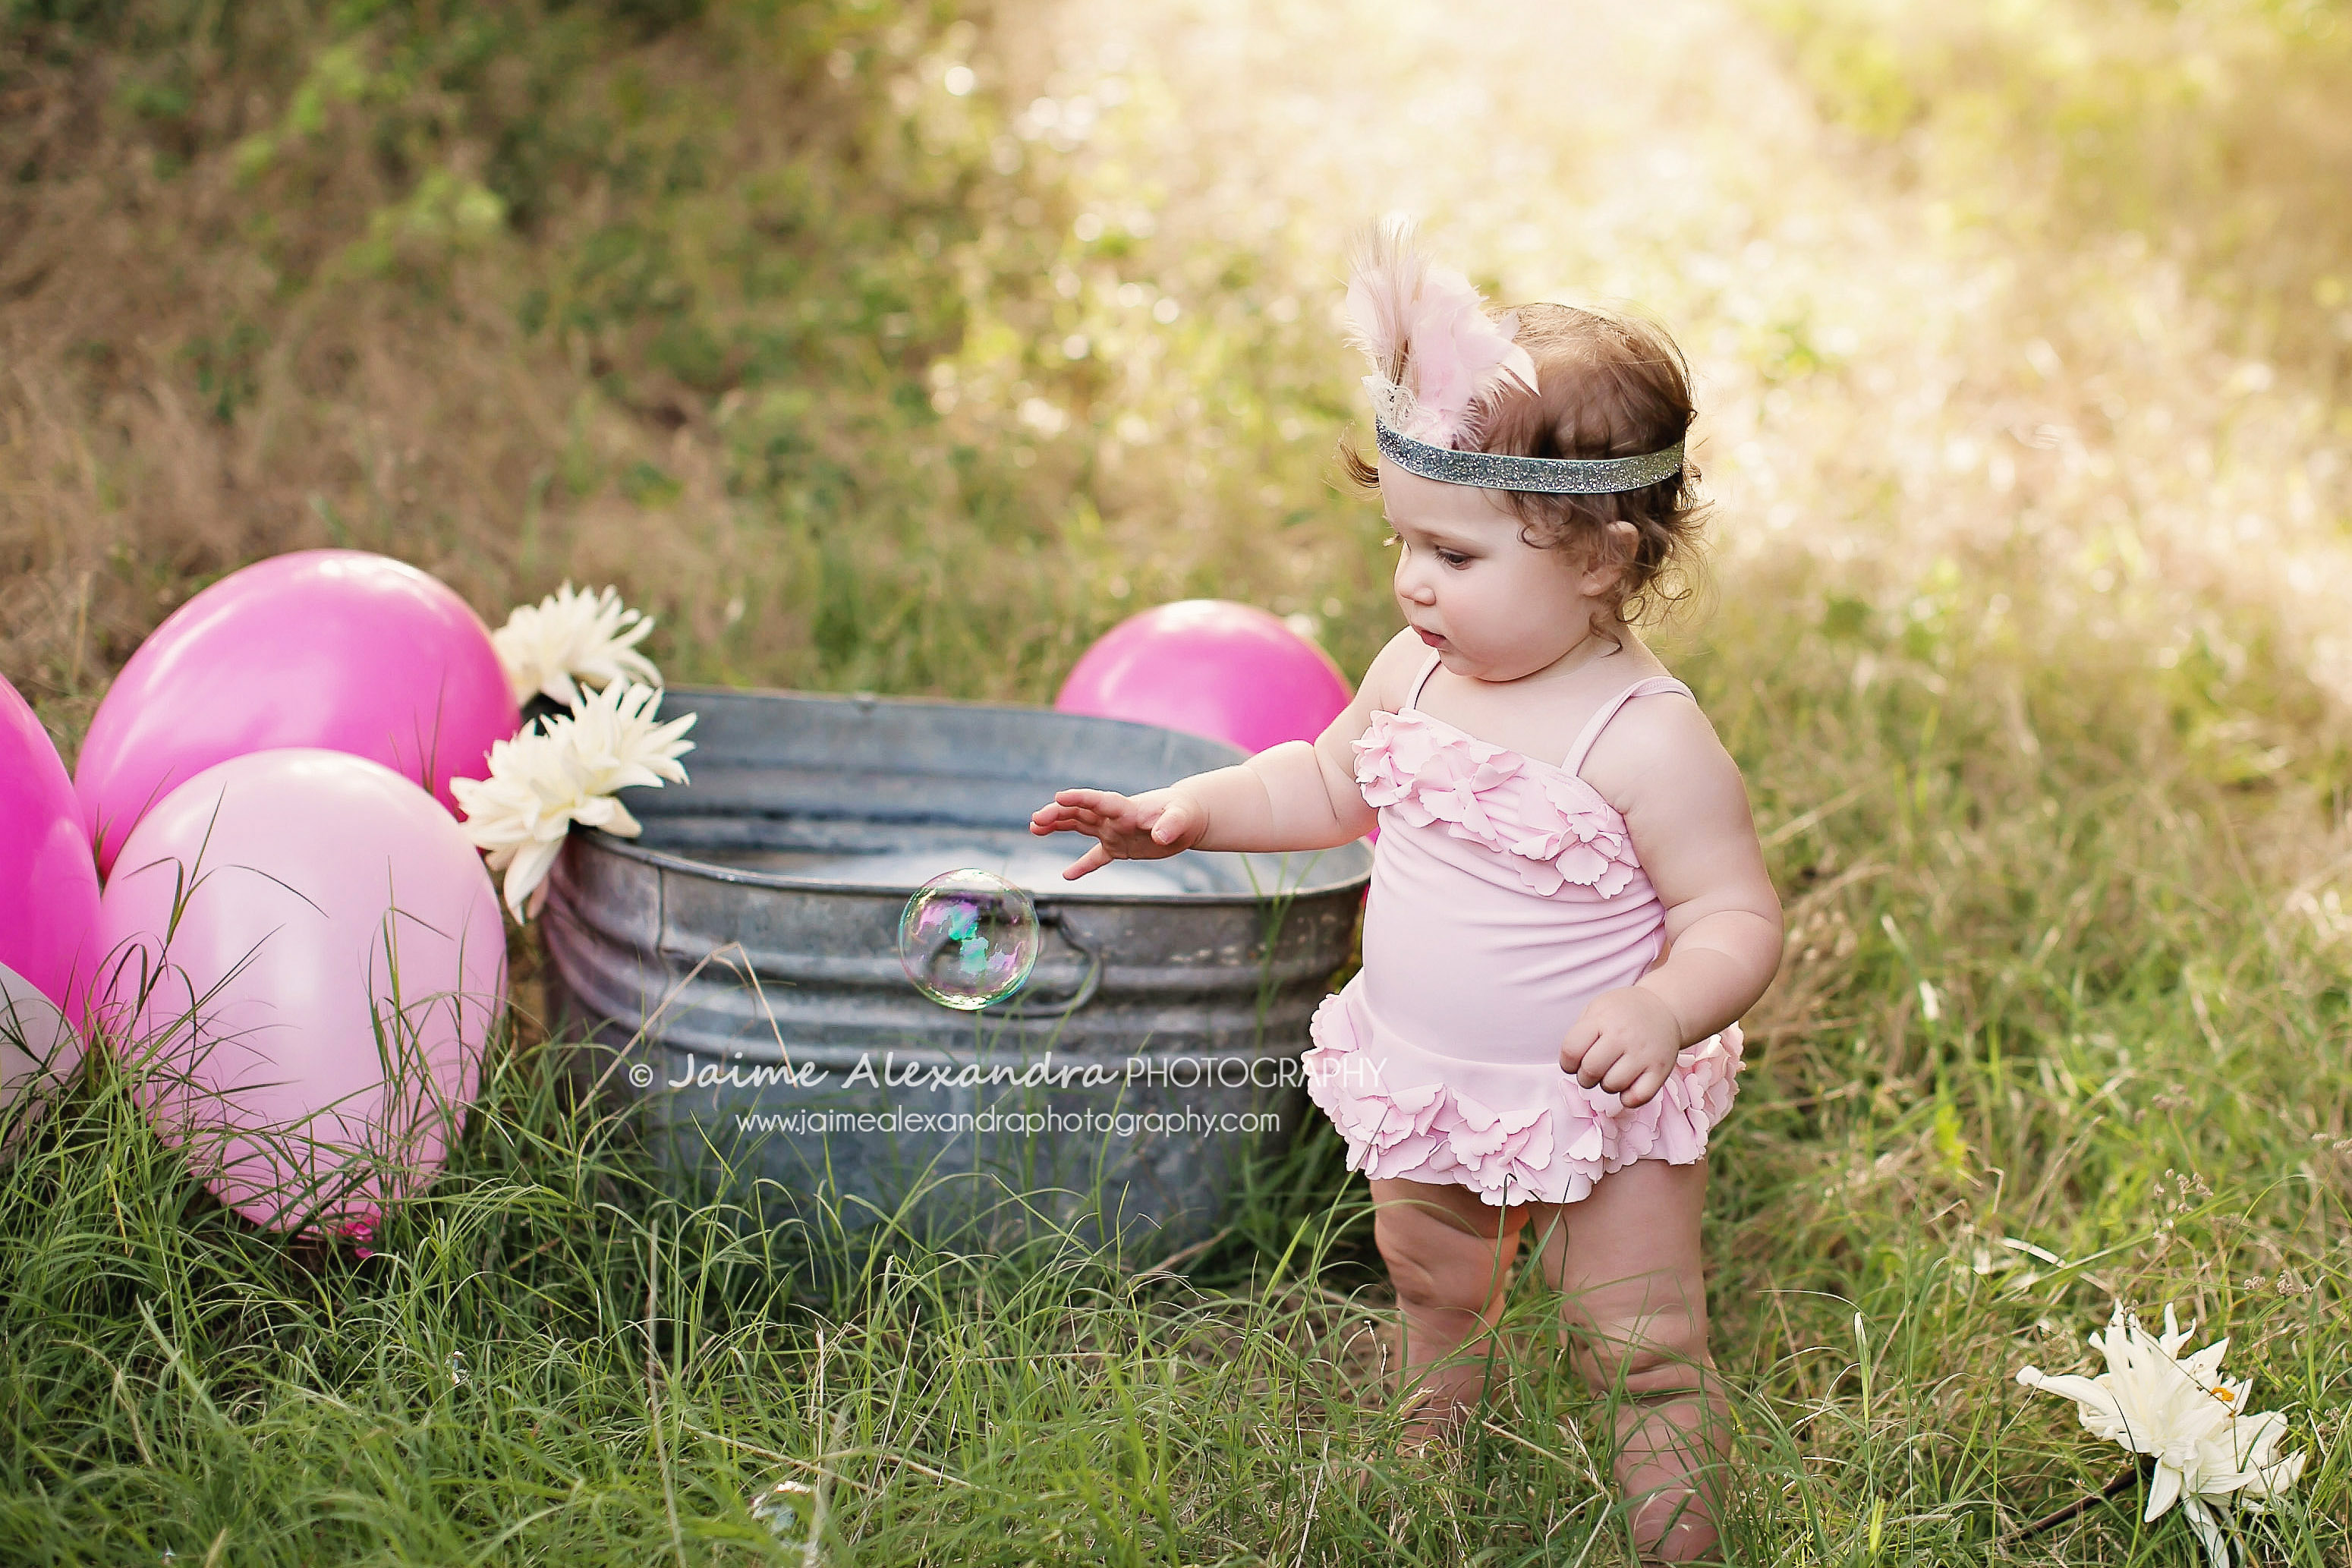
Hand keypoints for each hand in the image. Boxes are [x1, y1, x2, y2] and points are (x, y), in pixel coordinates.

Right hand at [1028, 786, 1208, 878]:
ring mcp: (1113, 831)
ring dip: (1058, 827)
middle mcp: (1113, 818)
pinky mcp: (1119, 847)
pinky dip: (1082, 866)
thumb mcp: (1180, 819)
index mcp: (1126, 808)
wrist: (1188, 820)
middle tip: (1035, 820)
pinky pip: (1096, 857)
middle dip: (1057, 814)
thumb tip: (1160, 837)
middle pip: (1080, 813)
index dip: (1079, 798)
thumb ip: (1169, 826)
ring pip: (1079, 827)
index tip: (1059, 797)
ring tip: (1034, 829)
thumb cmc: (1184, 814)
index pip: (1098, 801)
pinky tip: (1067, 876)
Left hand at [1559, 987, 1685, 1108]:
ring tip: (1612, 1072)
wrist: (1663, 1008)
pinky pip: (1638, 1097)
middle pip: (1590, 1071)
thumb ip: (1580, 1033)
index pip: (1571, 1050)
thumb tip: (1570, 1062)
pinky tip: (1627, 1085)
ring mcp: (1644, 1054)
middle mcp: (1624, 1036)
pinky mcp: (1661, 1070)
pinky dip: (1628, 1099)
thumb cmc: (1623, 1013)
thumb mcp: (1597, 1009)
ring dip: (1607, 1085)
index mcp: (1603, 1019)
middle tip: (1592, 1070)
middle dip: (1585, 1077)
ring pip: (1612, 1086)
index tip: (1573, 1063)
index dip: (1567, 1062)